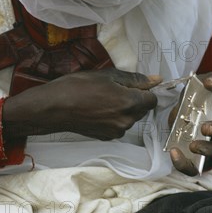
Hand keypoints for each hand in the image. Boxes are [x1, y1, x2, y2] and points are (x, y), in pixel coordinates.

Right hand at [3, 69, 159, 140]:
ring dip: (123, 107)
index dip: (144, 89)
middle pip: (142, 109)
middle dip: (134, 98)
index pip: (153, 98)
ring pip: (130, 117)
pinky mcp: (106, 137)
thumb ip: (135, 79)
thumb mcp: (108, 75)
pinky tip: (97, 108)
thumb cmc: (79, 86)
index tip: (130, 84)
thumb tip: (157, 80)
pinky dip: (113, 116)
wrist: (54, 107)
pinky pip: (118, 124)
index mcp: (130, 104)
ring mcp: (116, 132)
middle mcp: (127, 121)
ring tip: (102, 97)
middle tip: (112, 87)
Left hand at [168, 72, 211, 175]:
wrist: (185, 112)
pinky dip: (185, 163)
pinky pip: (196, 166)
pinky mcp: (200, 157)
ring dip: (208, 149)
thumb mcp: (203, 84)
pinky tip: (175, 153)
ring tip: (193, 145)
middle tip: (205, 128)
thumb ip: (211, 80)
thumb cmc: (199, 96)